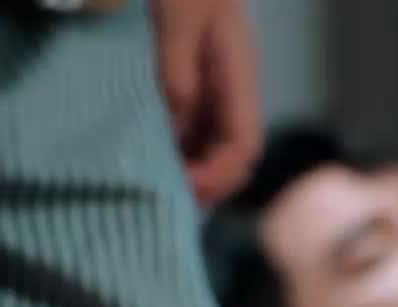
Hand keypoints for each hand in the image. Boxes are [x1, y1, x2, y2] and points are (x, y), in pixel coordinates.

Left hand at [152, 0, 261, 204]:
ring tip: (158, 188)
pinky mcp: (198, 93)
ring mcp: (217, 95)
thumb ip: (176, 70)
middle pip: (234, 160)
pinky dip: (179, 156)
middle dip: (207, 185)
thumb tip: (176, 124)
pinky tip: (154, 162)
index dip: (219, 173)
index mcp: (237, 77)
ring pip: (215, 153)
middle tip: (167, 198)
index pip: (243, 144)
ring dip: (192, 175)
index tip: (185, 183)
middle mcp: (233, 94)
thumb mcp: (177, 18)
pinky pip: (195, 136)